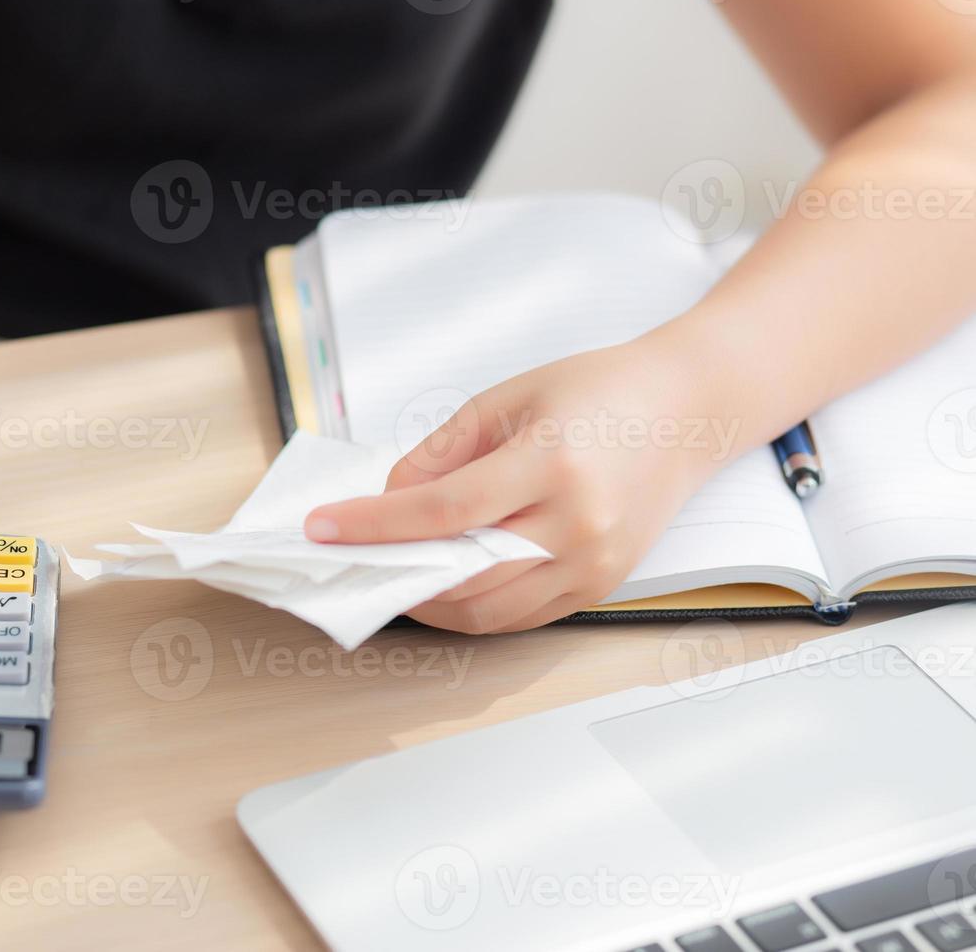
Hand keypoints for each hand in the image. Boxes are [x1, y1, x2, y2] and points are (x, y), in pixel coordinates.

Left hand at [304, 343, 732, 633]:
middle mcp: (579, 525)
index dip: (375, 525)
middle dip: (393, 573)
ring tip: (386, 575)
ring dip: (427, 601)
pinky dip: (470, 608)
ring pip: (487, 611)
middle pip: (463, 576)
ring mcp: (595, 565)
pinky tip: (439, 584)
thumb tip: (387, 502)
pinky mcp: (602, 587)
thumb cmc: (596, 393)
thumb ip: (441, 453)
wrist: (686, 412)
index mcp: (554, 464)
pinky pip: (519, 617)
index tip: (323, 528)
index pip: (444, 511)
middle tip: (346, 560)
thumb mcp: (508, 398)